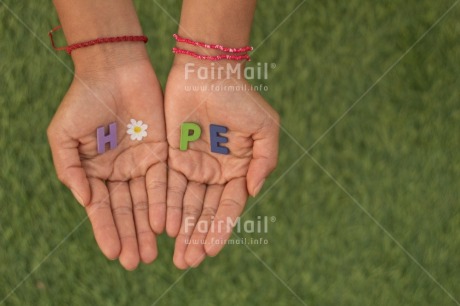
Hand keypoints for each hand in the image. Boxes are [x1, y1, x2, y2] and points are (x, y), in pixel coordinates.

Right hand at [47, 58, 166, 269]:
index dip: (106, 231)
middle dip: (130, 236)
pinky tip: (164, 224)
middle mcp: (119, 172)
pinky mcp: (162, 152)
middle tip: (135, 262)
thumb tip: (86, 201)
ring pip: (146, 202)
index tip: (112, 254)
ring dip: (148, 228)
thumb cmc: (84, 100)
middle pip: (126, 211)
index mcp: (95, 171)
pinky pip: (163, 182)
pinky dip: (163, 203)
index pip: (102, 209)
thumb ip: (70, 170)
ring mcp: (141, 163)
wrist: (114, 71)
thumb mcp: (63, 136)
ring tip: (151, 254)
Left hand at [164, 59, 278, 268]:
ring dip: (182, 230)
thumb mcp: (265, 128)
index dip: (221, 228)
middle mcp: (215, 173)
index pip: (229, 206)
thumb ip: (265, 161)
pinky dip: (165, 206)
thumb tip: (253, 192)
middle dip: (198, 237)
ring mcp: (192, 166)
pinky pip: (167, 185)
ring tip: (176, 255)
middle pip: (205, 212)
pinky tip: (163, 227)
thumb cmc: (240, 98)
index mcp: (238, 169)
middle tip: (189, 262)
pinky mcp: (170, 156)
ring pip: (185, 205)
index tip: (212, 250)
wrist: (207, 72)